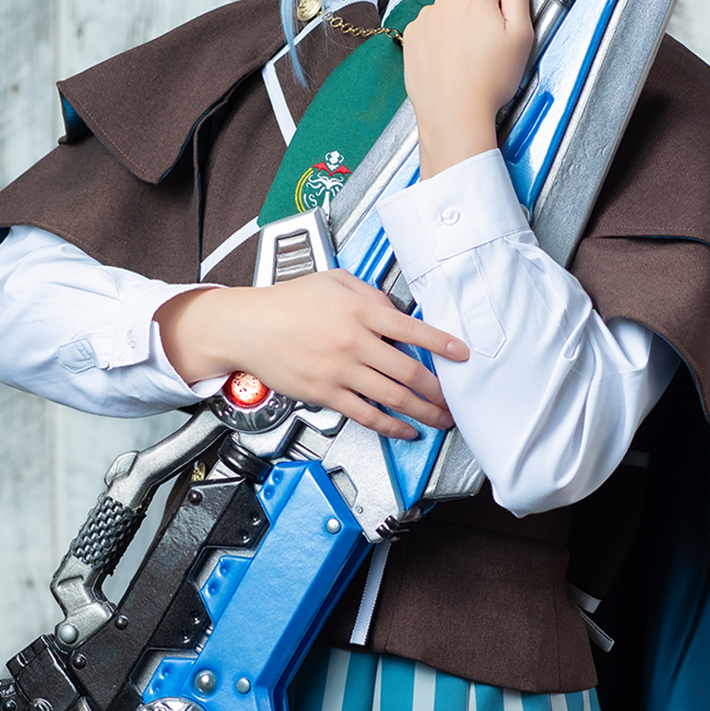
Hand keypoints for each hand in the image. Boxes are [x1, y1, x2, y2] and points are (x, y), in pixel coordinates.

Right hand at [154, 269, 468, 438]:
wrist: (247, 327)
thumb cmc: (287, 302)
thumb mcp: (334, 280)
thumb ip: (370, 293)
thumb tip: (398, 310)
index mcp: (359, 310)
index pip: (412, 329)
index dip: (442, 343)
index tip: (462, 354)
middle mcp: (353, 342)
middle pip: (408, 370)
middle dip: (438, 389)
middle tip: (455, 397)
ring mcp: (340, 371)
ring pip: (393, 397)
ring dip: (423, 411)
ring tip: (441, 418)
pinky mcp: (326, 394)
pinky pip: (366, 414)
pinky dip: (391, 426)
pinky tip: (406, 430)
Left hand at [405, 0, 532, 178]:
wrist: (452, 115)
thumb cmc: (490, 81)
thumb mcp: (520, 35)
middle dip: (487, 0)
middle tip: (497, 35)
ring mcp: (426, 16)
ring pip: (452, 5)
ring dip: (464, 19)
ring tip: (473, 54)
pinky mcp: (413, 35)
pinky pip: (434, 24)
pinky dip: (445, 35)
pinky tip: (454, 60)